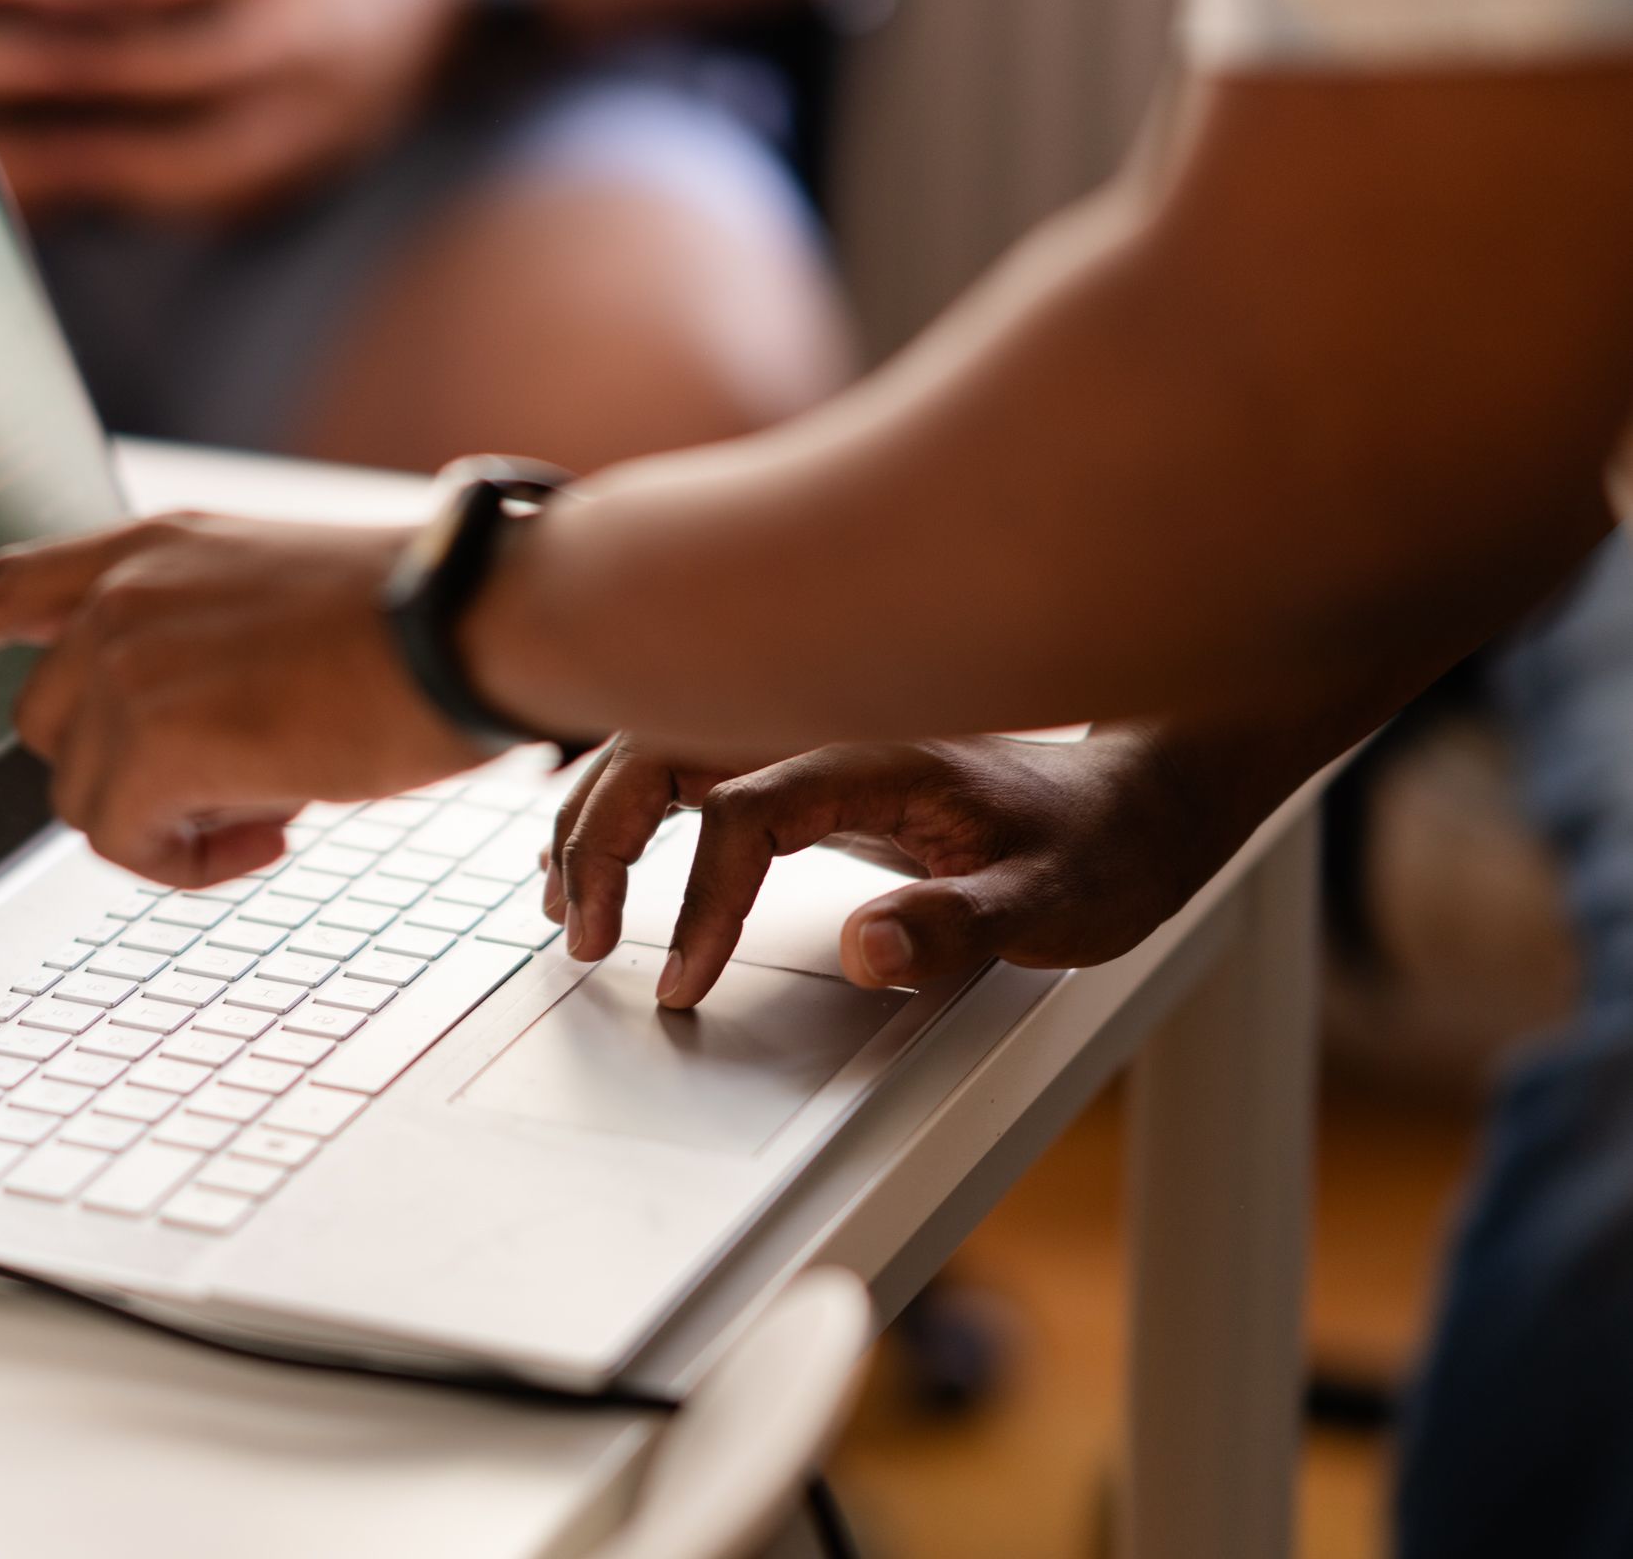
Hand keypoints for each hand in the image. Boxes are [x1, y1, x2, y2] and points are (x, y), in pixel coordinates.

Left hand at [0, 0, 475, 222]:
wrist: (454, 23)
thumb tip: (80, 5)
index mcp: (297, 43)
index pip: (172, 70)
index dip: (88, 76)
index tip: (16, 74)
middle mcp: (303, 122)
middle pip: (169, 165)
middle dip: (82, 165)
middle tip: (1, 158)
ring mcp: (303, 170)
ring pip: (183, 204)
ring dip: (102, 198)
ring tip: (25, 184)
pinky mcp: (294, 196)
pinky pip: (205, 213)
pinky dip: (140, 206)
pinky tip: (84, 194)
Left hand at [0, 513, 487, 883]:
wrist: (474, 621)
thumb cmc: (421, 622)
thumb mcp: (282, 604)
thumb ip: (201, 650)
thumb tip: (181, 758)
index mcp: (155, 548)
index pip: (5, 581)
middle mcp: (124, 594)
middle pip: (48, 730)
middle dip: (127, 778)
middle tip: (246, 794)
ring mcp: (130, 661)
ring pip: (84, 799)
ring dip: (171, 824)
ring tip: (278, 803)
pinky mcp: (154, 735)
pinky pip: (128, 841)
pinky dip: (194, 860)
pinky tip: (278, 828)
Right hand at [547, 731, 1233, 1005]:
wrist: (1143, 795)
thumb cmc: (1099, 847)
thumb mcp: (1056, 903)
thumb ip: (960, 926)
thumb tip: (865, 948)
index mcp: (878, 753)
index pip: (745, 812)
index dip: (700, 898)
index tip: (686, 985)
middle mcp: (827, 723)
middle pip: (665, 748)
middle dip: (602, 837)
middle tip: (582, 940)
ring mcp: (807, 730)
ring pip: (657, 742)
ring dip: (596, 815)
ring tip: (565, 907)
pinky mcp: (801, 754)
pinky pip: (682, 757)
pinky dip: (622, 802)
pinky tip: (596, 856)